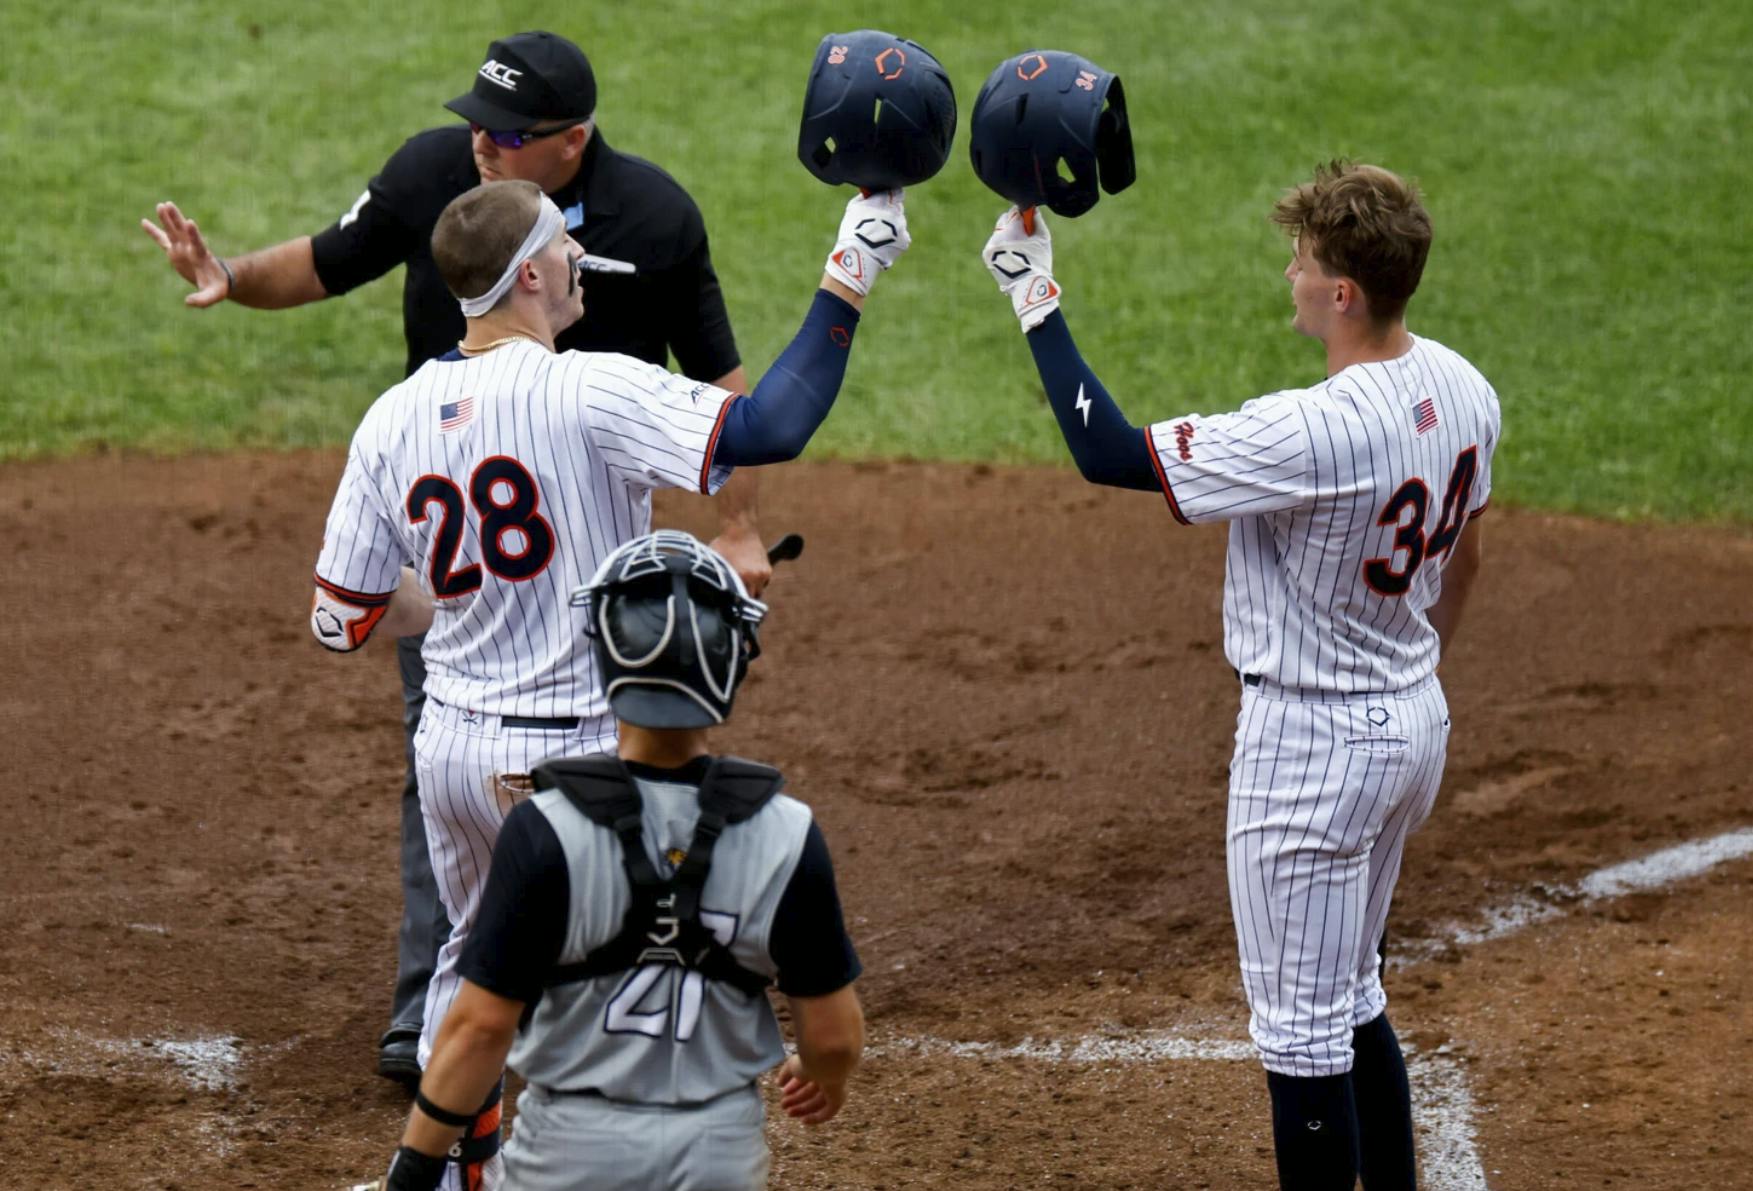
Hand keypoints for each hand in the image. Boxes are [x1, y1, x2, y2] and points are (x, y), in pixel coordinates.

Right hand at [141, 201, 230, 307]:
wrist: (216, 280)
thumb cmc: (217, 288)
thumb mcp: (213, 295)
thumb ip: (202, 300)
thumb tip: (188, 302)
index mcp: (202, 257)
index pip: (198, 243)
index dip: (194, 234)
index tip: (190, 222)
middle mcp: (191, 249)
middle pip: (183, 231)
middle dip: (176, 219)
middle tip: (168, 205)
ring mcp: (182, 248)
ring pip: (173, 231)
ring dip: (167, 219)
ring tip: (161, 205)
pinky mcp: (174, 251)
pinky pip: (162, 240)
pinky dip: (153, 231)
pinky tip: (143, 221)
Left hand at [709, 527, 772, 597]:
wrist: (741, 530)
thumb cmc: (724, 545)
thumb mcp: (716, 562)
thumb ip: (717, 577)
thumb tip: (711, 591)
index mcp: (740, 576)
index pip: (739, 600)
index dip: (734, 604)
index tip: (730, 606)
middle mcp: (753, 577)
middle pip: (750, 599)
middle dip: (744, 600)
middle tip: (736, 599)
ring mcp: (762, 574)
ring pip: (758, 592)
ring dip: (751, 591)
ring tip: (742, 585)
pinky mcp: (768, 570)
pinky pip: (763, 584)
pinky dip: (757, 583)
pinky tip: (749, 576)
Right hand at [777, 1053, 846, 1124]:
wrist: (827, 1060)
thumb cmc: (809, 1059)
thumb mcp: (793, 1065)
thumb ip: (785, 1074)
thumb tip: (779, 1084)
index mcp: (817, 1064)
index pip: (805, 1078)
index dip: (794, 1086)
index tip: (783, 1091)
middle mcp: (826, 1075)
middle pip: (811, 1091)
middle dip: (796, 1098)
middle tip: (783, 1105)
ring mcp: (833, 1086)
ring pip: (817, 1101)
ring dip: (802, 1108)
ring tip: (788, 1112)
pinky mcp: (838, 1097)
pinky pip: (828, 1111)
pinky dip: (816, 1118)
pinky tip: (803, 1120)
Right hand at [824, 189, 909, 296]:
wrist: (858, 255)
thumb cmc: (852, 230)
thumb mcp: (853, 208)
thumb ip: (865, 197)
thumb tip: (870, 192)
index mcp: (884, 200)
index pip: (895, 192)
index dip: (890, 197)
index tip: (885, 203)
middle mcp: (896, 211)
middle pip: (897, 208)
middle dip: (890, 213)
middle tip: (878, 223)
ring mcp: (901, 226)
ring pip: (899, 223)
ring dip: (892, 227)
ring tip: (878, 238)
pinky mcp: (905, 241)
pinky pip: (902, 238)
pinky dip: (895, 241)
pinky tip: (883, 245)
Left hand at [982, 205, 1060, 330]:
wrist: (1027, 287)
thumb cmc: (1039, 262)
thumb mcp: (1043, 238)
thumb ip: (1037, 220)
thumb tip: (1032, 209)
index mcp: (1011, 229)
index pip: (1014, 212)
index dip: (1023, 216)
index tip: (1028, 221)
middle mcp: (997, 236)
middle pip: (1004, 221)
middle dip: (1013, 225)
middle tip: (1024, 235)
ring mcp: (990, 246)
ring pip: (999, 233)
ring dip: (1007, 236)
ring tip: (1018, 249)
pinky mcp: (987, 256)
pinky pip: (994, 244)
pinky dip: (1001, 246)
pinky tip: (1011, 255)